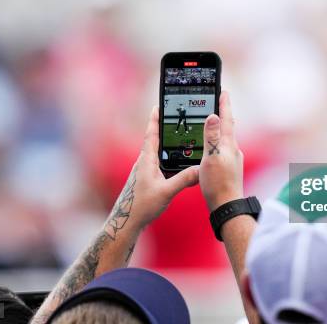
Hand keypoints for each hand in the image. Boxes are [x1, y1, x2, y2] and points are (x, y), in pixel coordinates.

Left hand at [106, 106, 198, 235]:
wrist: (126, 221)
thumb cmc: (141, 206)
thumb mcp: (166, 192)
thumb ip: (183, 179)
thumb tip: (200, 169)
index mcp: (147, 160)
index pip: (151, 134)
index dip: (155, 119)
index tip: (158, 105)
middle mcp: (145, 163)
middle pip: (156, 140)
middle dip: (164, 128)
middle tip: (174, 116)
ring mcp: (145, 171)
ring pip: (159, 153)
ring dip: (168, 145)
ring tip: (181, 137)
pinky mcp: (147, 180)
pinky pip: (160, 165)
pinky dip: (169, 160)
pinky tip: (178, 165)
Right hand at [199, 91, 243, 210]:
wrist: (227, 206)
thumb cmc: (218, 184)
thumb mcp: (212, 157)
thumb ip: (212, 137)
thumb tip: (213, 116)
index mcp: (229, 145)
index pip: (227, 119)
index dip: (224, 104)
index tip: (223, 91)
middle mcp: (233, 150)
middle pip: (228, 127)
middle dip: (223, 113)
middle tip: (220, 101)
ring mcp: (232, 160)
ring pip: (226, 139)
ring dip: (221, 128)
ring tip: (216, 120)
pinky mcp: (229, 169)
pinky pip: (223, 150)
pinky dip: (218, 143)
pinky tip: (214, 148)